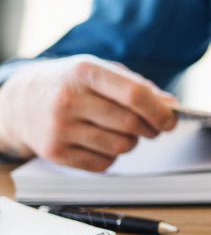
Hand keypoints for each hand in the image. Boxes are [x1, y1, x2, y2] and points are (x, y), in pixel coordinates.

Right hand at [0, 55, 177, 170]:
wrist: (17, 102)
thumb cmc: (67, 84)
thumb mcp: (97, 70)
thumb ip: (136, 85)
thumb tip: (170, 105)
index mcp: (84, 72)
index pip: (134, 95)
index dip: (160, 111)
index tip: (170, 120)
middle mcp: (69, 99)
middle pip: (130, 124)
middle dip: (151, 130)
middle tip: (153, 128)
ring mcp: (59, 128)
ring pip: (120, 147)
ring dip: (131, 143)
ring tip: (121, 132)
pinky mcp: (54, 152)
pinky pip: (103, 164)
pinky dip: (111, 157)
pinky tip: (101, 143)